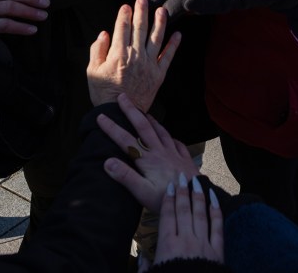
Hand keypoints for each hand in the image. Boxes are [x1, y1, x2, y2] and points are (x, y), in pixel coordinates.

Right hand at [87, 0, 180, 110]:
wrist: (119, 114)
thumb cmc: (103, 93)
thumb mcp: (92, 71)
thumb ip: (97, 51)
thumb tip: (104, 34)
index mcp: (118, 54)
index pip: (122, 28)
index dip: (124, 15)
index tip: (126, 5)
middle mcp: (135, 56)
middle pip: (140, 29)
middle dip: (141, 12)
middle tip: (143, 0)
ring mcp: (149, 64)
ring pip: (156, 38)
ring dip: (159, 23)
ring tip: (162, 10)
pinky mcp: (159, 74)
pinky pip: (168, 56)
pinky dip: (174, 45)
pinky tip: (178, 34)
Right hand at [99, 93, 198, 211]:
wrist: (197, 199)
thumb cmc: (167, 199)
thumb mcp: (143, 192)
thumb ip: (125, 176)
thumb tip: (107, 161)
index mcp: (148, 160)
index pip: (126, 140)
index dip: (112, 128)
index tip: (101, 116)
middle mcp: (160, 152)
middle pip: (144, 127)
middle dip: (132, 111)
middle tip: (123, 97)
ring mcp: (174, 154)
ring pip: (161, 132)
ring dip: (151, 120)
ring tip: (144, 112)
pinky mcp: (185, 160)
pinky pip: (177, 143)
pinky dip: (171, 137)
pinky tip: (170, 137)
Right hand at [153, 176, 223, 267]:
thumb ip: (145, 265)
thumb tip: (142, 257)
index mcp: (167, 245)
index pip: (167, 216)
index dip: (168, 200)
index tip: (169, 186)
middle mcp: (185, 240)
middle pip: (183, 211)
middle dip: (182, 192)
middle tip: (181, 177)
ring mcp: (203, 244)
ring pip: (200, 214)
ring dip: (197, 196)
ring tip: (196, 181)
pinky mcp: (217, 251)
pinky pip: (217, 227)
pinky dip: (216, 211)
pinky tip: (214, 199)